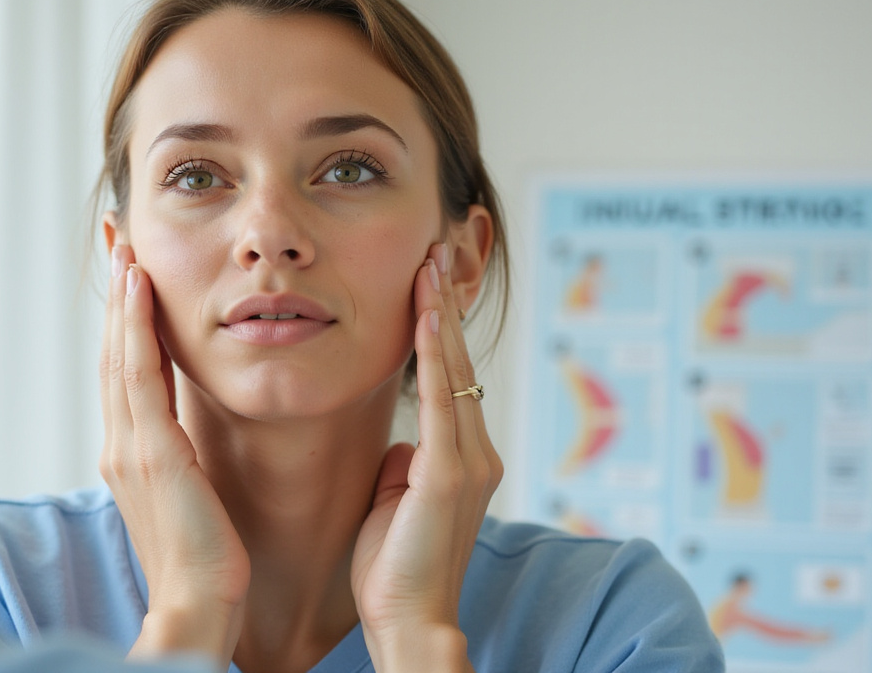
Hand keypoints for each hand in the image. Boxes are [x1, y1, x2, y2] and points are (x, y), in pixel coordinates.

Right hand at [99, 245, 249, 665]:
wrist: (196, 608)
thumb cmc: (204, 562)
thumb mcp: (191, 497)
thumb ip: (183, 461)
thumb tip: (192, 437)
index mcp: (133, 453)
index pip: (125, 369)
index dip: (126, 318)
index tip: (129, 270)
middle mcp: (122, 444)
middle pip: (114, 351)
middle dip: (117, 293)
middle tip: (116, 237)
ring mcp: (130, 447)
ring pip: (121, 354)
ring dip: (123, 297)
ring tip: (125, 247)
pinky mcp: (151, 454)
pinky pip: (139, 377)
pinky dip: (135, 328)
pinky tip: (139, 288)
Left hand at [350, 243, 502, 672]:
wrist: (408, 620)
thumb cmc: (395, 568)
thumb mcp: (398, 501)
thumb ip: (405, 465)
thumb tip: (400, 444)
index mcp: (463, 457)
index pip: (451, 377)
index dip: (438, 328)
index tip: (425, 282)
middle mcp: (476, 451)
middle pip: (458, 362)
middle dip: (443, 305)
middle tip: (433, 251)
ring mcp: (469, 460)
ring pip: (455, 371)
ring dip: (439, 315)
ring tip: (430, 265)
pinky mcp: (450, 473)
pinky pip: (442, 400)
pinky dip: (433, 354)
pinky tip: (425, 316)